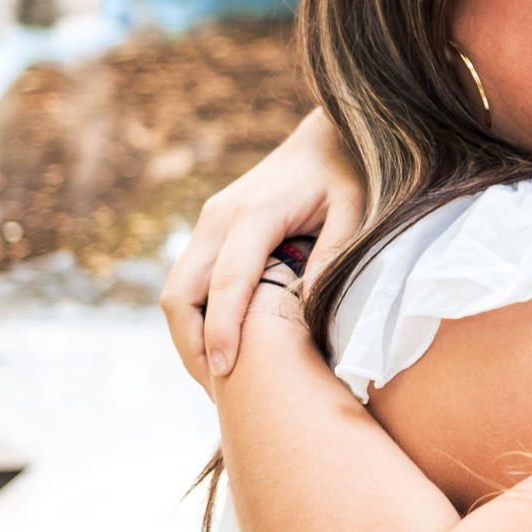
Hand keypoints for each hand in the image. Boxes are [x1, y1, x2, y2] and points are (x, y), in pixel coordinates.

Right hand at [161, 109, 364, 386]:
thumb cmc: (348, 172)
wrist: (327, 136)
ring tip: (221, 383)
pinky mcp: (210, 232)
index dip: (222, 330)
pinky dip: (195, 322)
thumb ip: (334, 255)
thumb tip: (308, 310)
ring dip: (188, 340)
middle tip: (222, 395)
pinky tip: (222, 350)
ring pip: (175, 293)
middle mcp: (218, 218)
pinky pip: (188, 285)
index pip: (226, 282)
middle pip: (179, 294)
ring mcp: (208, 224)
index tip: (226, 373)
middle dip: (192, 347)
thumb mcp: (356, 208)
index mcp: (253, 213)